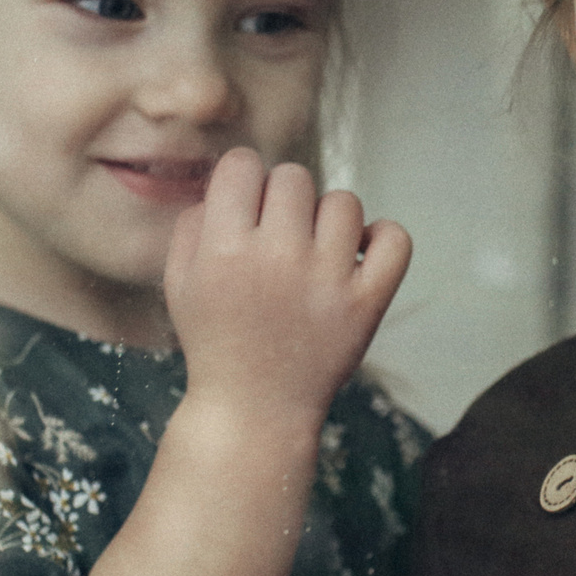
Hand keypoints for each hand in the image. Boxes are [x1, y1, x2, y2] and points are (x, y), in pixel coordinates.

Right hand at [164, 150, 411, 438]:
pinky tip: (357, 255)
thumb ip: (194, 221)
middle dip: (283, 200)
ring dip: (328, 220)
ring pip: (344, 202)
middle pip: (294, 177)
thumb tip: (232, 178)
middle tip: (278, 238)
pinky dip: (383, 237)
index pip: (244, 165)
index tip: (247, 210)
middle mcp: (277, 259)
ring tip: (314, 253)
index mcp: (224, 250)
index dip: (245, 181)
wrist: (255, 410)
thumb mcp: (181, 281)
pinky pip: (395, 239)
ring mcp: (327, 281)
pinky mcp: (366, 303)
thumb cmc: (216, 340)